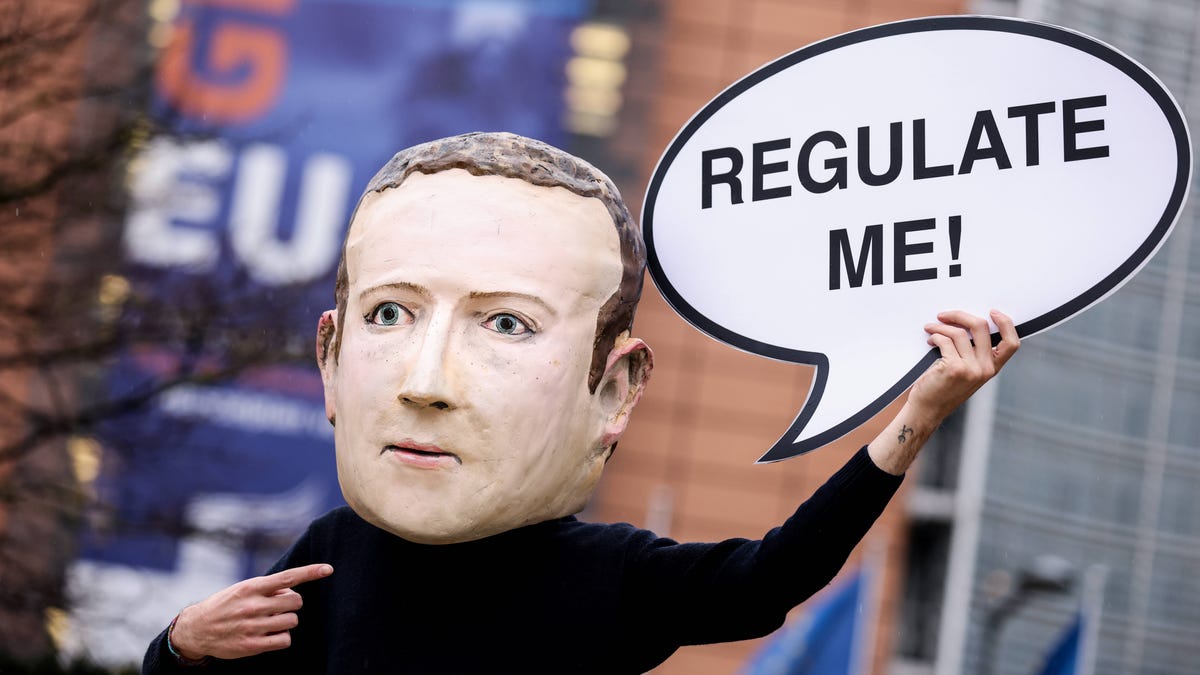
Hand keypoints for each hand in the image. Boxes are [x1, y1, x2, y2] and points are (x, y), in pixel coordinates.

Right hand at [169, 563, 332, 660]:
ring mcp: (252, 626)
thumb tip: (292, 591)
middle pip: (296, 602)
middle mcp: (253, 605)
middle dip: (292, 604)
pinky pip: (284, 640)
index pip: (287, 577)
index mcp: (251, 587)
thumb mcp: (242, 589)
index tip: (328, 569)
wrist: (196, 629)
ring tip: (271, 621)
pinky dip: (282, 638)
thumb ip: (267, 589)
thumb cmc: (225, 605)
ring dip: (287, 621)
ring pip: (292, 621)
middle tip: (278, 607)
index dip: (310, 572)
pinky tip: (270, 635)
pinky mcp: (251, 645)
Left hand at [868, 309, 1018, 474]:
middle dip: (960, 315)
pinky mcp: (954, 369)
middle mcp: (986, 369)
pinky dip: (935, 336)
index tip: (992, 312)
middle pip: (981, 327)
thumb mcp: (967, 372)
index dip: (1006, 323)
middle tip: (945, 314)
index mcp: (992, 368)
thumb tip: (966, 323)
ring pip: (959, 332)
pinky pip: (945, 340)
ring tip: (931, 328)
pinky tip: (930, 340)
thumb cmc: (943, 388)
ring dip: (941, 326)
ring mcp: (971, 369)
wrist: (927, 410)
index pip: (1012, 344)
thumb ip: (974, 354)